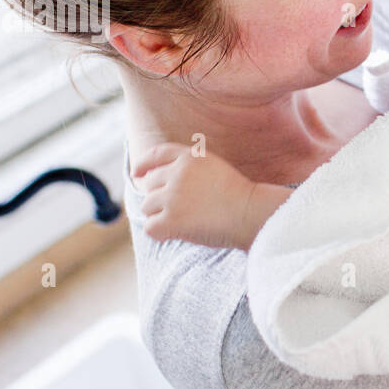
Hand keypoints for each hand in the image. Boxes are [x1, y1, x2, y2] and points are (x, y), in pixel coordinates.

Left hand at [131, 142, 288, 249]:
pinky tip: (176, 235)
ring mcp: (173, 197)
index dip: (144, 163)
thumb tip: (155, 180)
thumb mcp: (215, 168)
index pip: (157, 154)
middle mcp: (177, 174)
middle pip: (149, 185)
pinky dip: (160, 233)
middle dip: (158, 197)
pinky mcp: (171, 220)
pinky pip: (150, 228)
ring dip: (159, 216)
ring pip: (147, 207)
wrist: (251, 214)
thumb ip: (189, 168)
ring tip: (183, 222)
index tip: (137, 173)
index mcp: (190, 158)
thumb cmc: (240, 197)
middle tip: (178, 210)